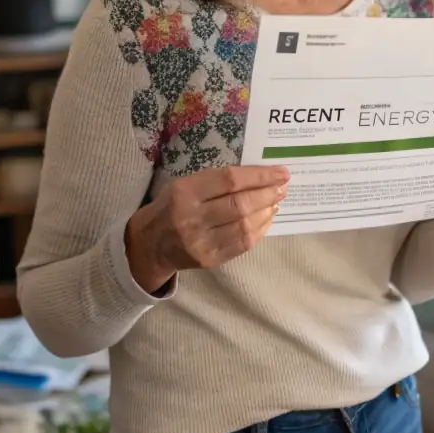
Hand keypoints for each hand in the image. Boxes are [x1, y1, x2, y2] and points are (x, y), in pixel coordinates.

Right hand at [125, 166, 288, 291]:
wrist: (150, 243)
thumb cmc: (172, 206)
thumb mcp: (185, 184)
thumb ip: (217, 180)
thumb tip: (259, 176)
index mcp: (185, 192)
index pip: (230, 180)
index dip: (259, 176)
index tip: (280, 172)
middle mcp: (192, 217)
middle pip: (240, 204)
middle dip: (267, 194)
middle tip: (283, 187)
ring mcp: (201, 242)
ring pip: (244, 226)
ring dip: (266, 212)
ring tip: (276, 202)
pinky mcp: (209, 259)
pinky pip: (242, 244)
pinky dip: (260, 230)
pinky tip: (266, 219)